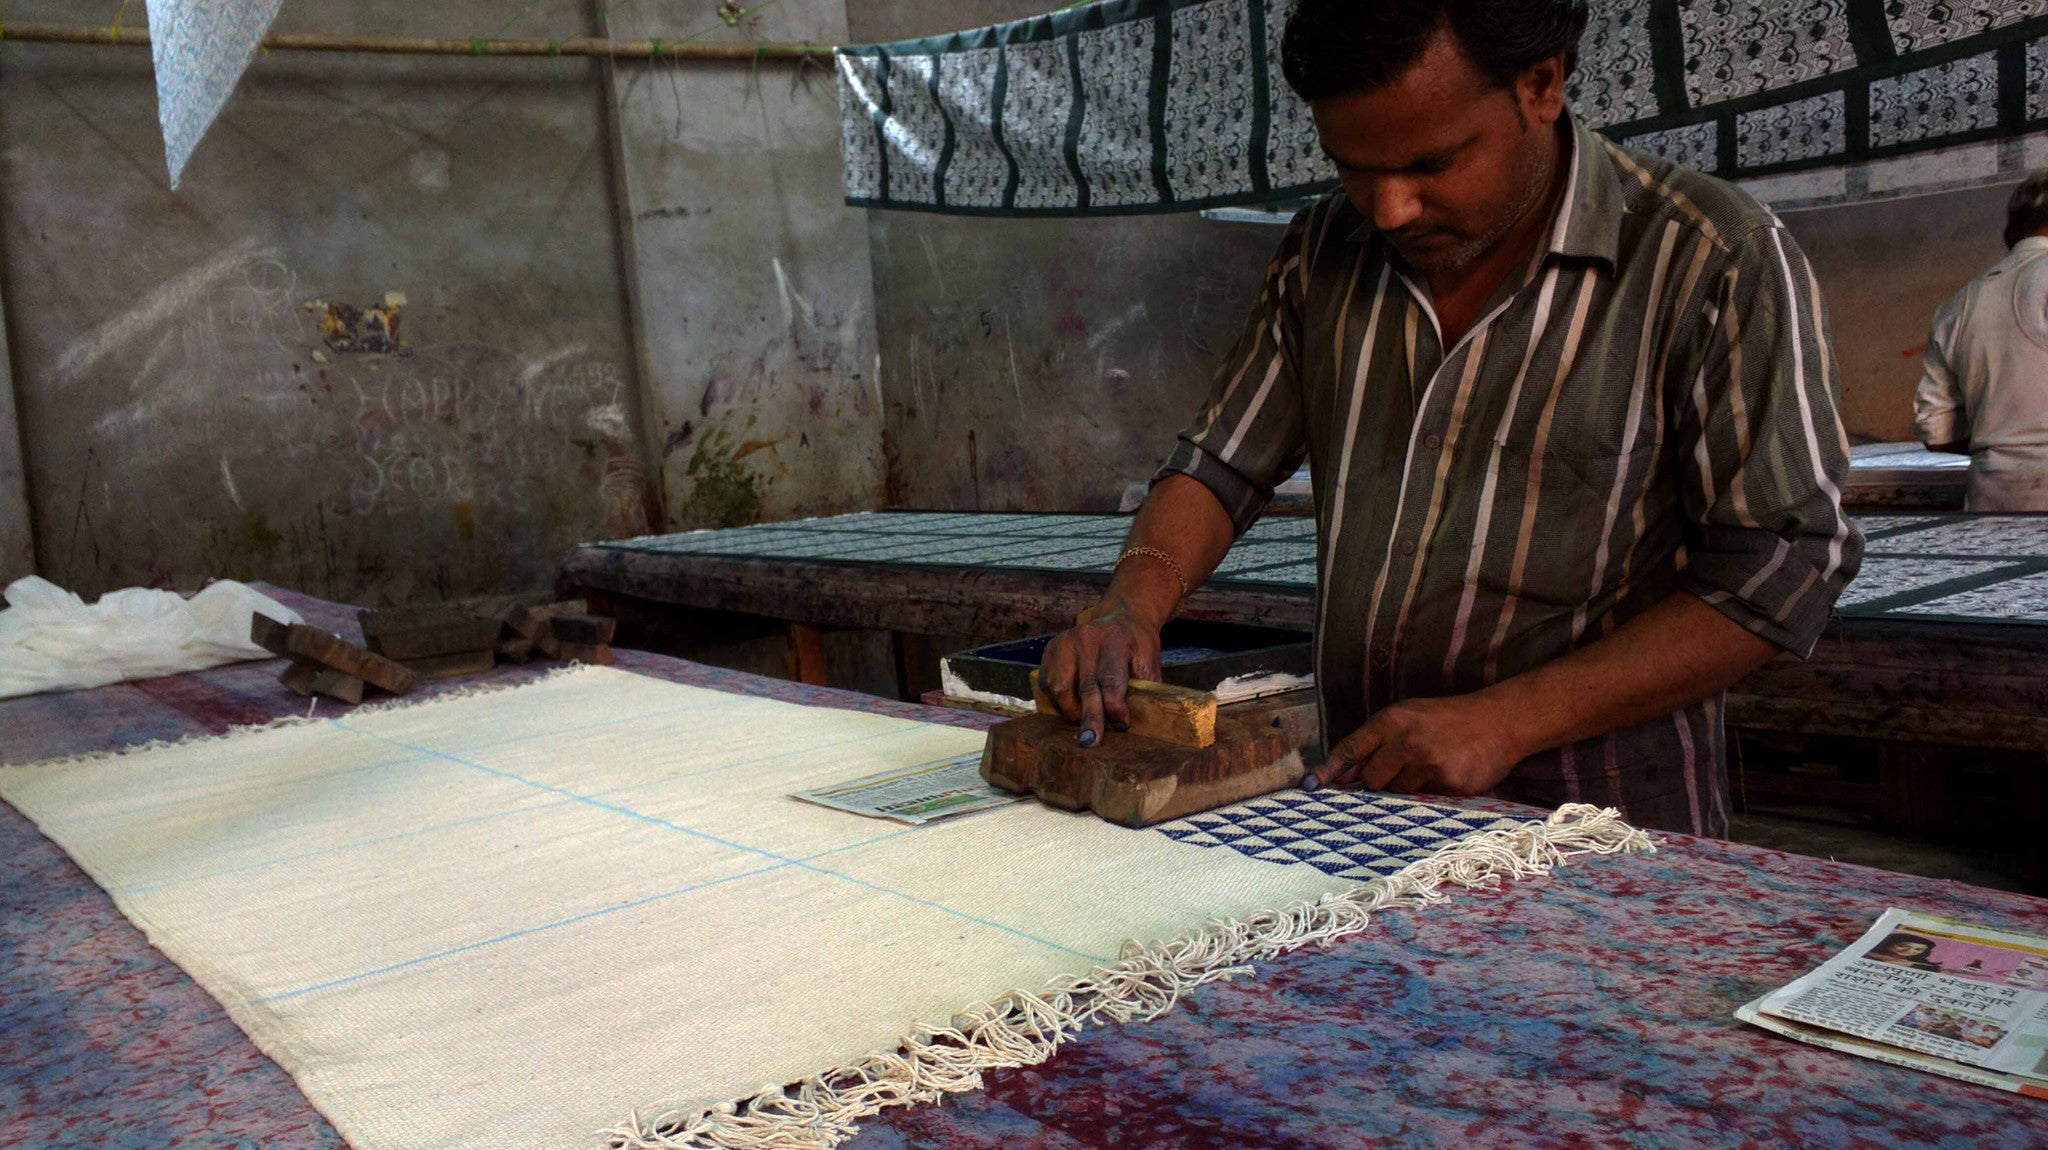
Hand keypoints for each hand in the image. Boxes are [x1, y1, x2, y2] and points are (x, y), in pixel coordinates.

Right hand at [1039, 598, 1163, 746]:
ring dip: (1071, 711)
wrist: (1122, 616)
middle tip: (1091, 741)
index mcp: (1115, 639)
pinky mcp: (1050, 649)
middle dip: (1089, 718)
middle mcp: (1086, 638)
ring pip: (1060, 688)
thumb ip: (1144, 688)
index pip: (1111, 679)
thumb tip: (1140, 724)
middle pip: (1085, 687)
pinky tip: (1073, 702)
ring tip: (1084, 718)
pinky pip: (1048, 684)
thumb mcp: (1149, 661)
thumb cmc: (1137, 645)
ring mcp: (1064, 642)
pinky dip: (1059, 700)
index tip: (1121, 726)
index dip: (1114, 706)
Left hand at [1314, 693, 1527, 797]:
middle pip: (1371, 781)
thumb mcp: (1410, 716)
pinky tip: (1448, 774)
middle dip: (1379, 781)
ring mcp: (1429, 764)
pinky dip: (1432, 793)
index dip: (1329, 769)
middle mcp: (1407, 741)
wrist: (1500, 721)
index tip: (1310, 786)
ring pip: (1398, 794)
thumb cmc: (1449, 719)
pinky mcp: (1450, 784)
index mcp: (1393, 720)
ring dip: (1408, 787)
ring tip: (1431, 766)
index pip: (1351, 748)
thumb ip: (1377, 740)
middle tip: (1402, 768)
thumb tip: (1345, 774)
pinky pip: (1426, 802)